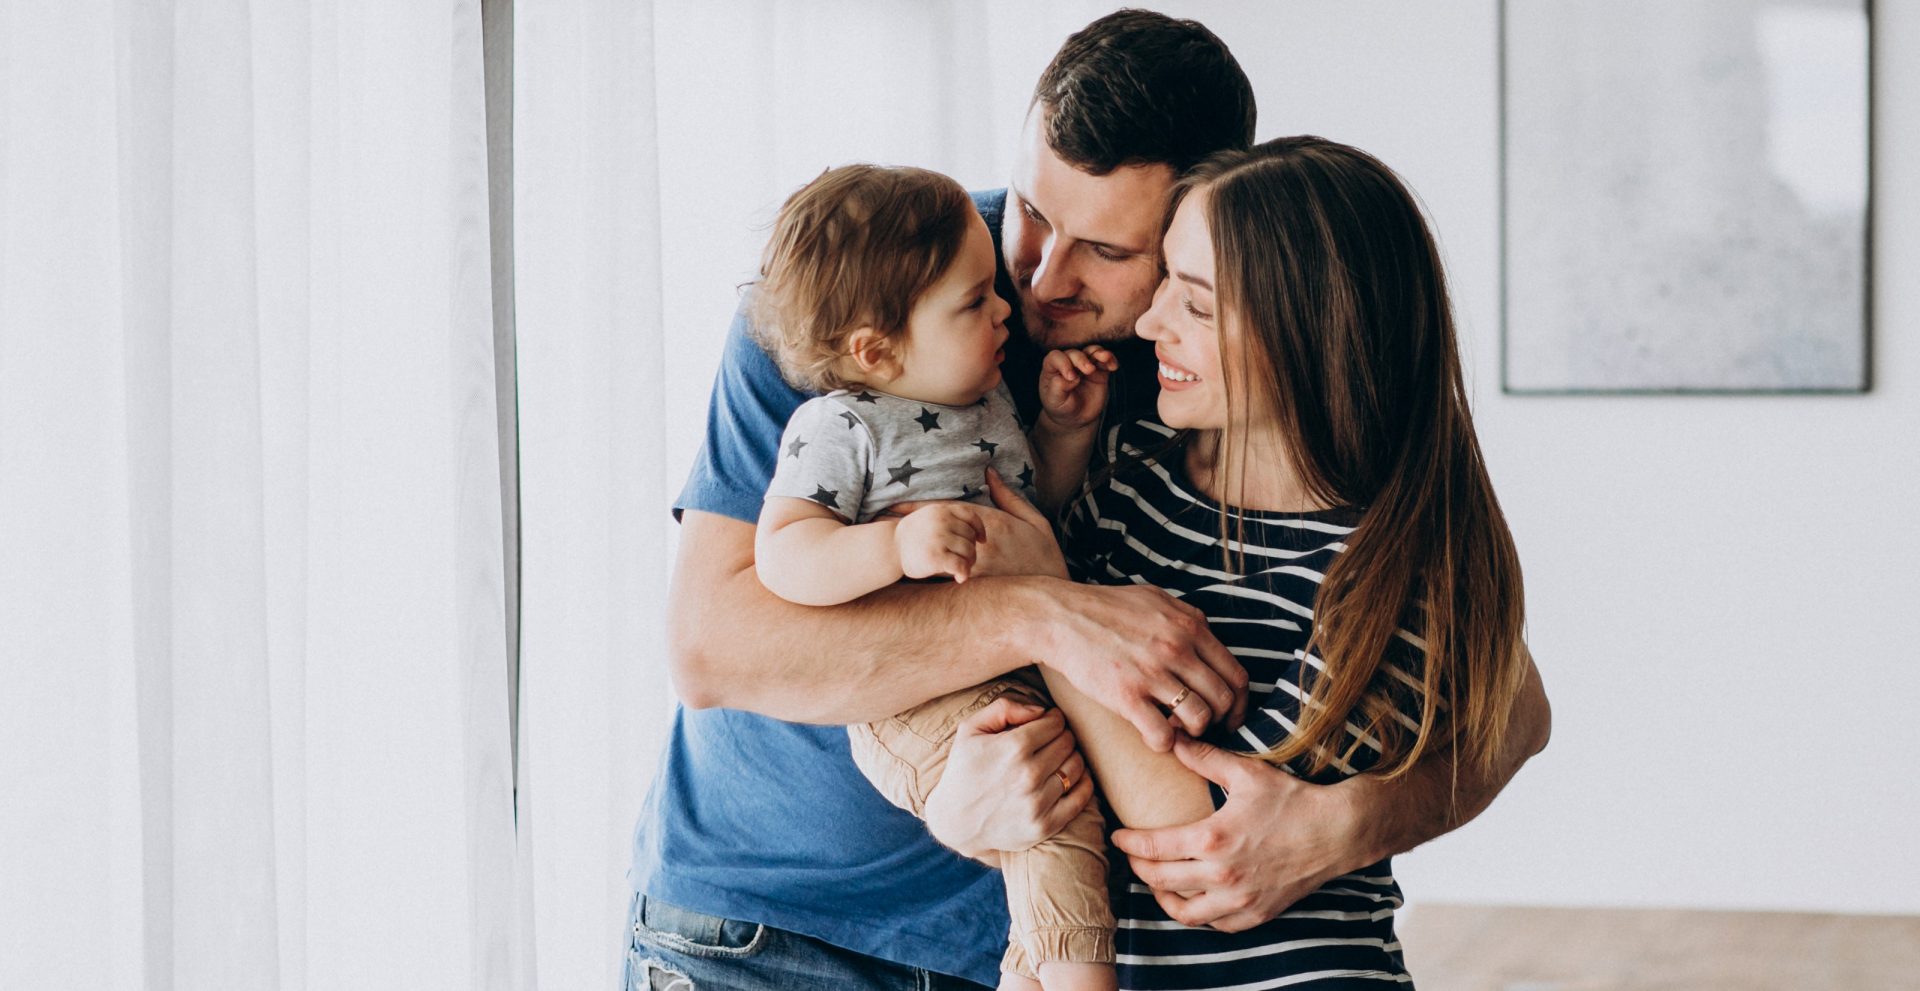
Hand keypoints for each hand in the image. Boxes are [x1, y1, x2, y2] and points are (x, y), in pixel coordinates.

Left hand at [884, 469, 1065, 579]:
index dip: (916, 507)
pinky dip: (921, 574)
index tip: (892, 503)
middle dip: (904, 527)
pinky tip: (900, 573)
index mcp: (990, 523)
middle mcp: (976, 544)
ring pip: (932, 556)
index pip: (946, 511)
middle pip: (933, 533)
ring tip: (880, 548)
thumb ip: (1008, 496)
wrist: (1052, 595)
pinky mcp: (973, 587)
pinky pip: (942, 579)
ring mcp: (973, 567)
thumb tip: (989, 472)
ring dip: (907, 550)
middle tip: (875, 521)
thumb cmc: (1044, 555)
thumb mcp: (1034, 520)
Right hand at [894, 501, 985, 581]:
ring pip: (969, 551)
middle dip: (971, 551)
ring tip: (959, 568)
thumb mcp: (930, 518)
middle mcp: (941, 521)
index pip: (970, 516)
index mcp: (941, 510)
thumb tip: (980, 537)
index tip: (981, 541)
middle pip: (971, 537)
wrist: (890, 548)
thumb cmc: (913, 537)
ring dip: (968, 563)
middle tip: (963, 561)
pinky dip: (964, 573)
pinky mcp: (935, 556)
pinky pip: (960, 565)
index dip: (979, 530)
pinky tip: (960, 578)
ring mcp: (938, 538)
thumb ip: (950, 520)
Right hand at [924, 697, 1092, 857]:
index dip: (1053, 719)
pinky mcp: (1045, 825)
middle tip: (1052, 740)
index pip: (1055, 723)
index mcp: (1012, 748)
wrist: (955, 822)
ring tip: (1059, 758)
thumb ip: (1004, 708)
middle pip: (1067, 742)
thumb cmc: (964, 770)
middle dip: (1062, 736)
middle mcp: (1028, 775)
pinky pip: (1081, 797)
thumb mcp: (970, 730)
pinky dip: (1084, 782)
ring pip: (1076, 766)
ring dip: (1072, 757)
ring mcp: (1038, 803)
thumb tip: (1041, 711)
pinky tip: (1073, 776)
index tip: (1047, 723)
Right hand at [1036, 582, 1247, 750]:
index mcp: (1189, 625)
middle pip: (1223, 700)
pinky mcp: (1126, 696)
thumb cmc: (1105, 608)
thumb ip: (1187, 616)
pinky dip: (1164, 743)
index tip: (1230, 715)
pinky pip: (1162, 734)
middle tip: (1205, 727)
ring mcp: (1153, 673)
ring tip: (1177, 729)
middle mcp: (1177, 648)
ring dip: (1193, 732)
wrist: (1059, 617)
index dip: (1239, 702)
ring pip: (1200, 719)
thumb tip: (1208, 635)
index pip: (1235, 674)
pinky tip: (1153, 736)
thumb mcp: (1155, 598)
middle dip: (1220, 721)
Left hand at [1037, 345, 1118, 430]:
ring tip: (1105, 357)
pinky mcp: (1099, 371)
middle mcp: (1068, 364)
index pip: (1055, 357)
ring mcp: (1084, 366)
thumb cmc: (1061, 407)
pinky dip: (1110, 360)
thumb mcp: (1054, 401)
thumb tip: (1072, 376)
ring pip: (1091, 351)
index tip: (1071, 377)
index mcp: (1053, 369)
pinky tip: (1113, 366)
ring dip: (1098, 352)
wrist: (1077, 418)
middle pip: (1074, 353)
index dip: (1063, 363)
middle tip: (1089, 370)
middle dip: (1081, 359)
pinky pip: (1105, 361)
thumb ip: (1058, 387)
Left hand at [1109, 735, 1383, 931]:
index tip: (1118, 834)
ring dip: (1162, 896)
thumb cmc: (1293, 799)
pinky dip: (1197, 913)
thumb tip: (1172, 738)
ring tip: (1156, 879)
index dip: (1129, 842)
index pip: (1153, 847)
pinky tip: (1192, 897)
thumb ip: (1204, 757)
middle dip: (1139, 866)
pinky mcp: (1256, 914)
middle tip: (1132, 854)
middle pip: (1160, 880)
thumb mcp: (1246, 773)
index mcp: (1213, 838)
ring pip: (1183, 911)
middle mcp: (1222, 875)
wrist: (1337, 832)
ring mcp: (1240, 900)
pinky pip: (1215, 924)